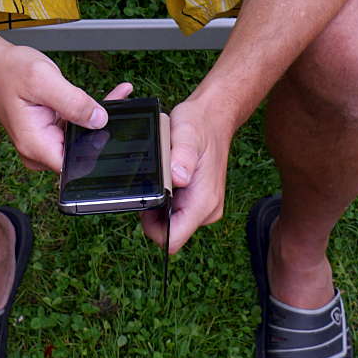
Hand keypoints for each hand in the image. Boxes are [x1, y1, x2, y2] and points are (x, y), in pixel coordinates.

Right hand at [0, 41, 131, 172]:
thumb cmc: (8, 71)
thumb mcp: (43, 80)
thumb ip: (73, 102)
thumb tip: (100, 120)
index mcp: (35, 145)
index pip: (76, 164)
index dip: (98, 148)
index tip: (114, 124)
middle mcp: (39, 150)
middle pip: (82, 150)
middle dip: (104, 128)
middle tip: (121, 100)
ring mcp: (45, 143)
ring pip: (81, 139)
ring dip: (99, 118)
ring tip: (118, 95)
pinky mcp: (50, 133)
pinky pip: (76, 128)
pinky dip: (89, 113)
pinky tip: (107, 98)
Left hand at [141, 94, 233, 253]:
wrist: (213, 118)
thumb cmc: (199, 125)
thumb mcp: (187, 134)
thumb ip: (181, 157)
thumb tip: (177, 178)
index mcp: (204, 201)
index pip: (173, 239)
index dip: (152, 228)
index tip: (144, 204)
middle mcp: (206, 210)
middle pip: (169, 232)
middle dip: (153, 214)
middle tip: (151, 182)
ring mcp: (203, 207)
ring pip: (170, 222)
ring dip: (159, 205)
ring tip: (161, 176)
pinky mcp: (198, 201)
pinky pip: (174, 211)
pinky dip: (165, 198)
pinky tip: (166, 177)